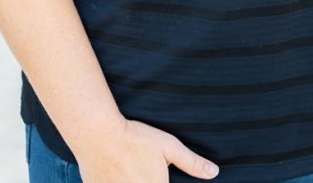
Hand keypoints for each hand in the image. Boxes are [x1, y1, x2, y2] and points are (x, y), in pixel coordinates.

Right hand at [76, 116, 219, 181]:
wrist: (98, 134)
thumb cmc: (135, 138)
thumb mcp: (168, 146)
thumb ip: (191, 162)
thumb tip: (214, 172)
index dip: (164, 182)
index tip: (159, 175)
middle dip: (148, 180)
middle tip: (144, 167)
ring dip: (134, 181)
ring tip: (132, 168)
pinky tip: (118, 173)